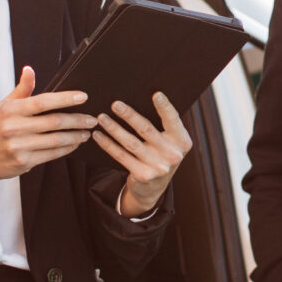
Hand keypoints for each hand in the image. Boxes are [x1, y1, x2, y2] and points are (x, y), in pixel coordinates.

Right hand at [0, 67, 96, 181]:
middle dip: (77, 120)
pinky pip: (52, 154)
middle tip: (92, 119)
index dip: (65, 98)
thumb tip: (29, 69)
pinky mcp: (24, 162)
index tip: (83, 97)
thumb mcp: (4, 105)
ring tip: (87, 132)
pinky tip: (75, 143)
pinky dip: (67, 148)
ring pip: (56, 140)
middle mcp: (14, 128)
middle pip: (54, 122)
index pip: (43, 101)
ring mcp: (19, 146)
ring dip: (75, 136)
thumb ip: (22, 89)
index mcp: (11, 110)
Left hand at [96, 91, 194, 216]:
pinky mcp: (143, 175)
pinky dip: (108, 145)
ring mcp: (158, 167)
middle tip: (115, 104)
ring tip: (102, 118)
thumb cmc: (159, 154)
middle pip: (147, 130)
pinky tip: (98, 135)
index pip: (173, 120)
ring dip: (114, 129)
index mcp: (182, 141)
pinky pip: (121, 156)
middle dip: (129, 115)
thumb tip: (139, 100)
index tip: (156, 94)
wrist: (153, 188)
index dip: (165, 107)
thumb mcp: (169, 142)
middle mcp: (173, 155)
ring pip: (131, 143)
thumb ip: (162, 127)